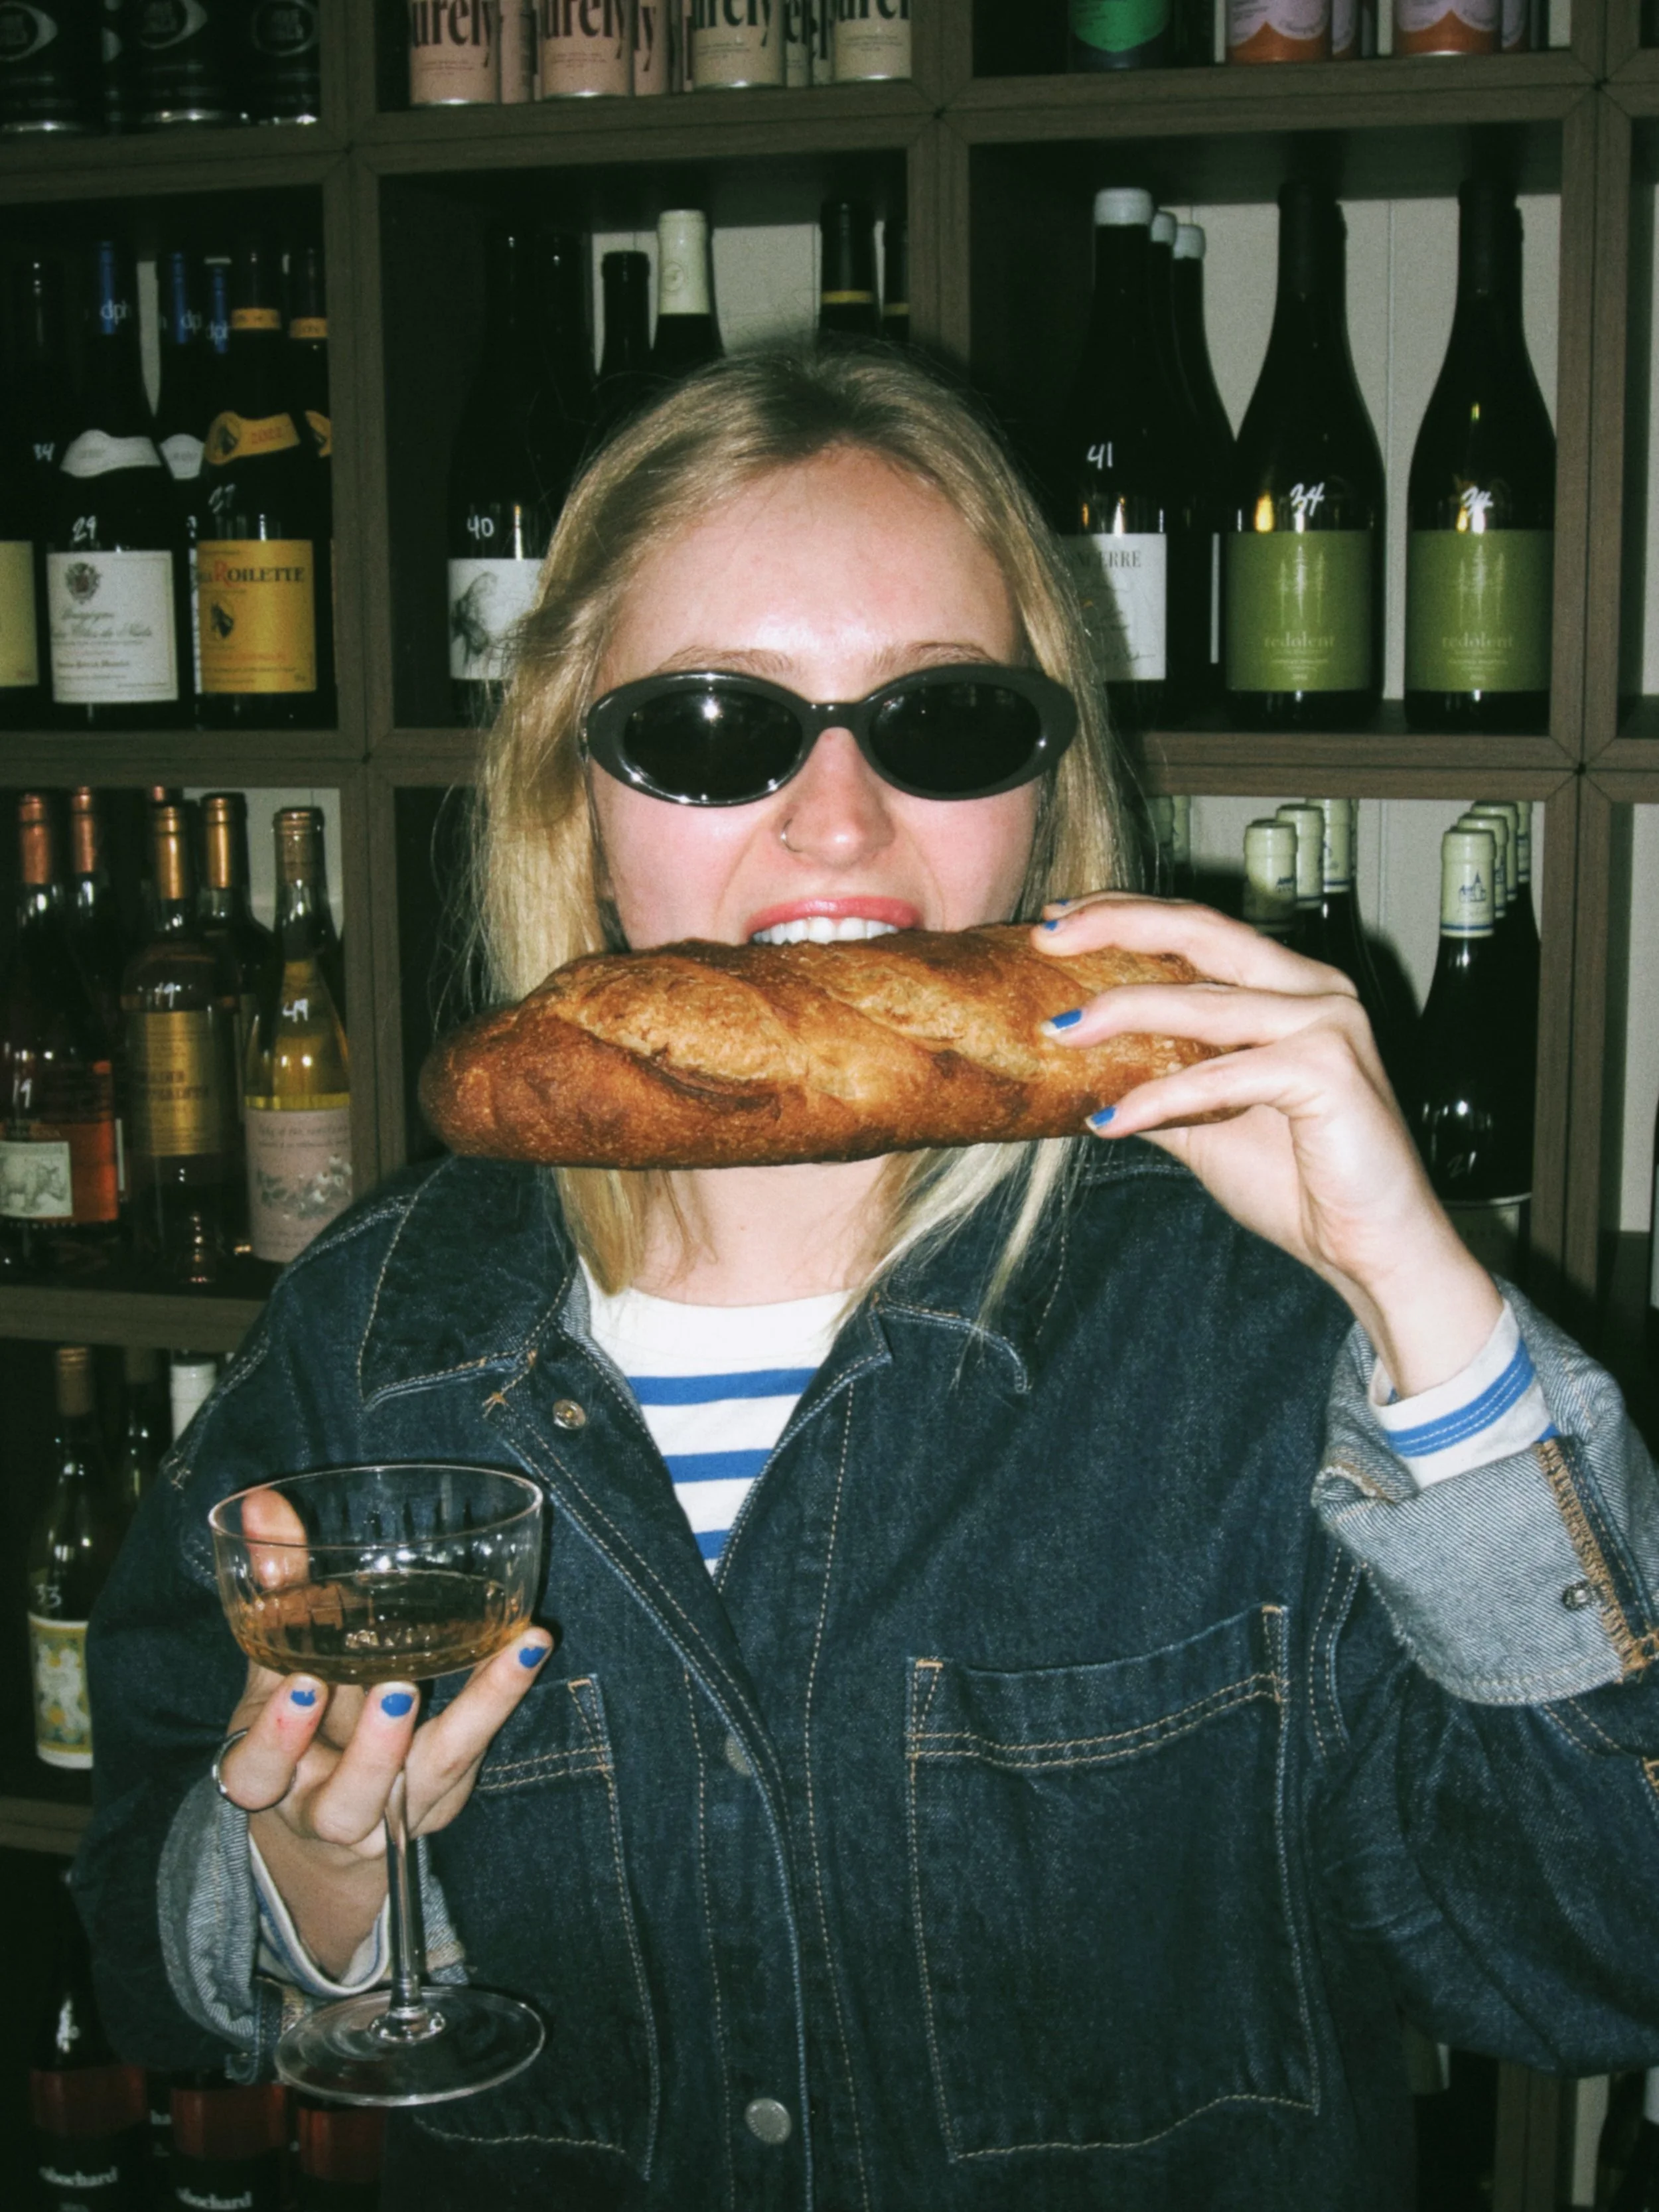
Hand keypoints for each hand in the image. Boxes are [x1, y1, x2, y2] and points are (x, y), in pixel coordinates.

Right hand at [216, 1487, 552, 1978]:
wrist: (321, 1814)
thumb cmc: (295, 1723)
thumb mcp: (274, 1665)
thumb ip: (274, 1589)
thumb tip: (262, 1502)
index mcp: (265, 1777)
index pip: (256, 1772)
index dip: (277, 1737)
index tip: (302, 1683)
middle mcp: (328, 1806)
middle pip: (346, 1804)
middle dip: (372, 1753)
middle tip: (396, 1689)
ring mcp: (396, 1807)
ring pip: (433, 1779)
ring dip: (469, 1717)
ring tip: (502, 1655)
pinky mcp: (445, 1789)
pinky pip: (477, 1747)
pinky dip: (502, 1695)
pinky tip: (529, 1645)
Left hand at [1033, 892, 1502, 1396]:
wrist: (1373, 1249)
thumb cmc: (1301, 1183)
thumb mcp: (1207, 1123)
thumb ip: (1157, 1081)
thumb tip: (1079, 1066)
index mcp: (1290, 986)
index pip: (1200, 929)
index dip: (1128, 915)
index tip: (1058, 920)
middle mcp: (1315, 988)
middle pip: (1203, 933)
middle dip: (1119, 926)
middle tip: (1049, 934)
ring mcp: (1329, 1022)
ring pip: (1205, 1002)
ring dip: (1124, 1012)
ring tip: (1061, 1032)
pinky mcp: (1330, 1069)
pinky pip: (1221, 1076)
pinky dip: (1160, 1098)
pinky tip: (1111, 1120)